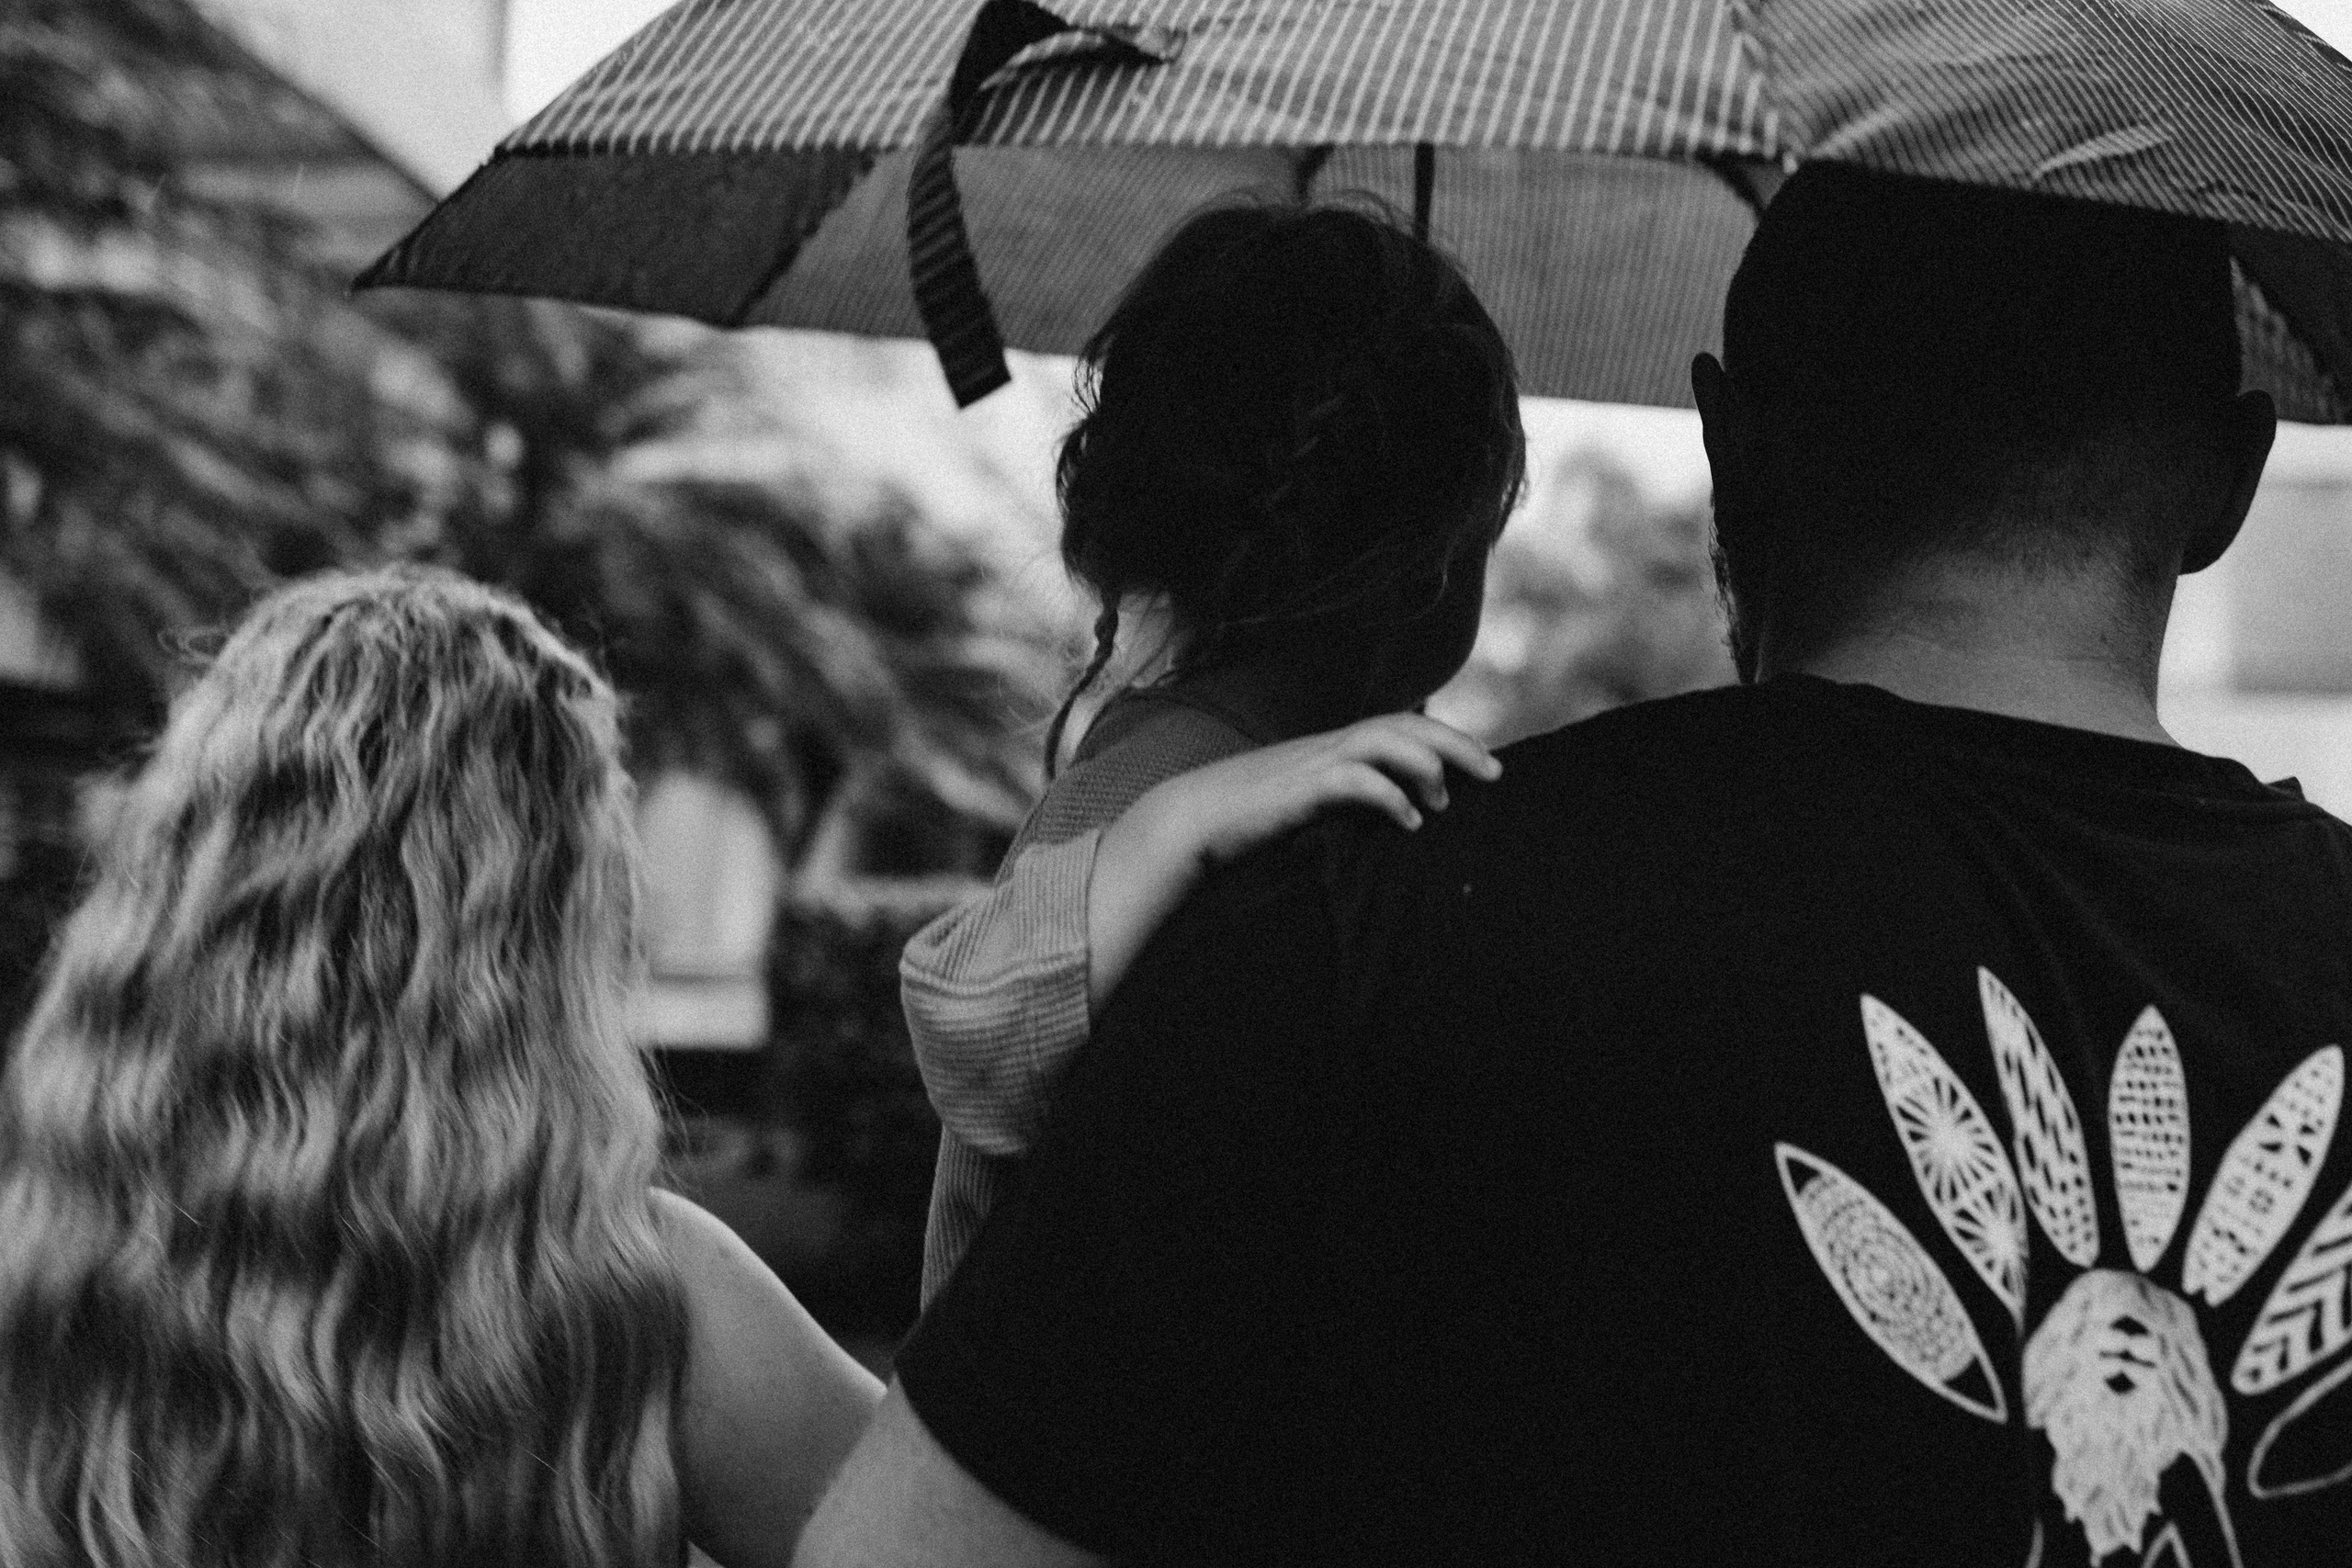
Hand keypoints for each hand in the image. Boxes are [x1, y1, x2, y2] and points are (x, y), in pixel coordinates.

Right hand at [1085, 715, 1498, 1014]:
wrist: (1187, 824)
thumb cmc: (1244, 826)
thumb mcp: (1307, 814)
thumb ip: (1344, 811)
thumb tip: (1386, 825)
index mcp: (1331, 751)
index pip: (1399, 727)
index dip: (1444, 740)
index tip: (1480, 765)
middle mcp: (1326, 747)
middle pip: (1403, 725)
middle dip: (1456, 745)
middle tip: (1496, 773)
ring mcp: (1311, 763)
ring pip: (1383, 740)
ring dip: (1426, 764)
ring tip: (1451, 798)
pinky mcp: (1298, 789)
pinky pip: (1354, 780)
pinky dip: (1388, 796)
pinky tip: (1409, 822)